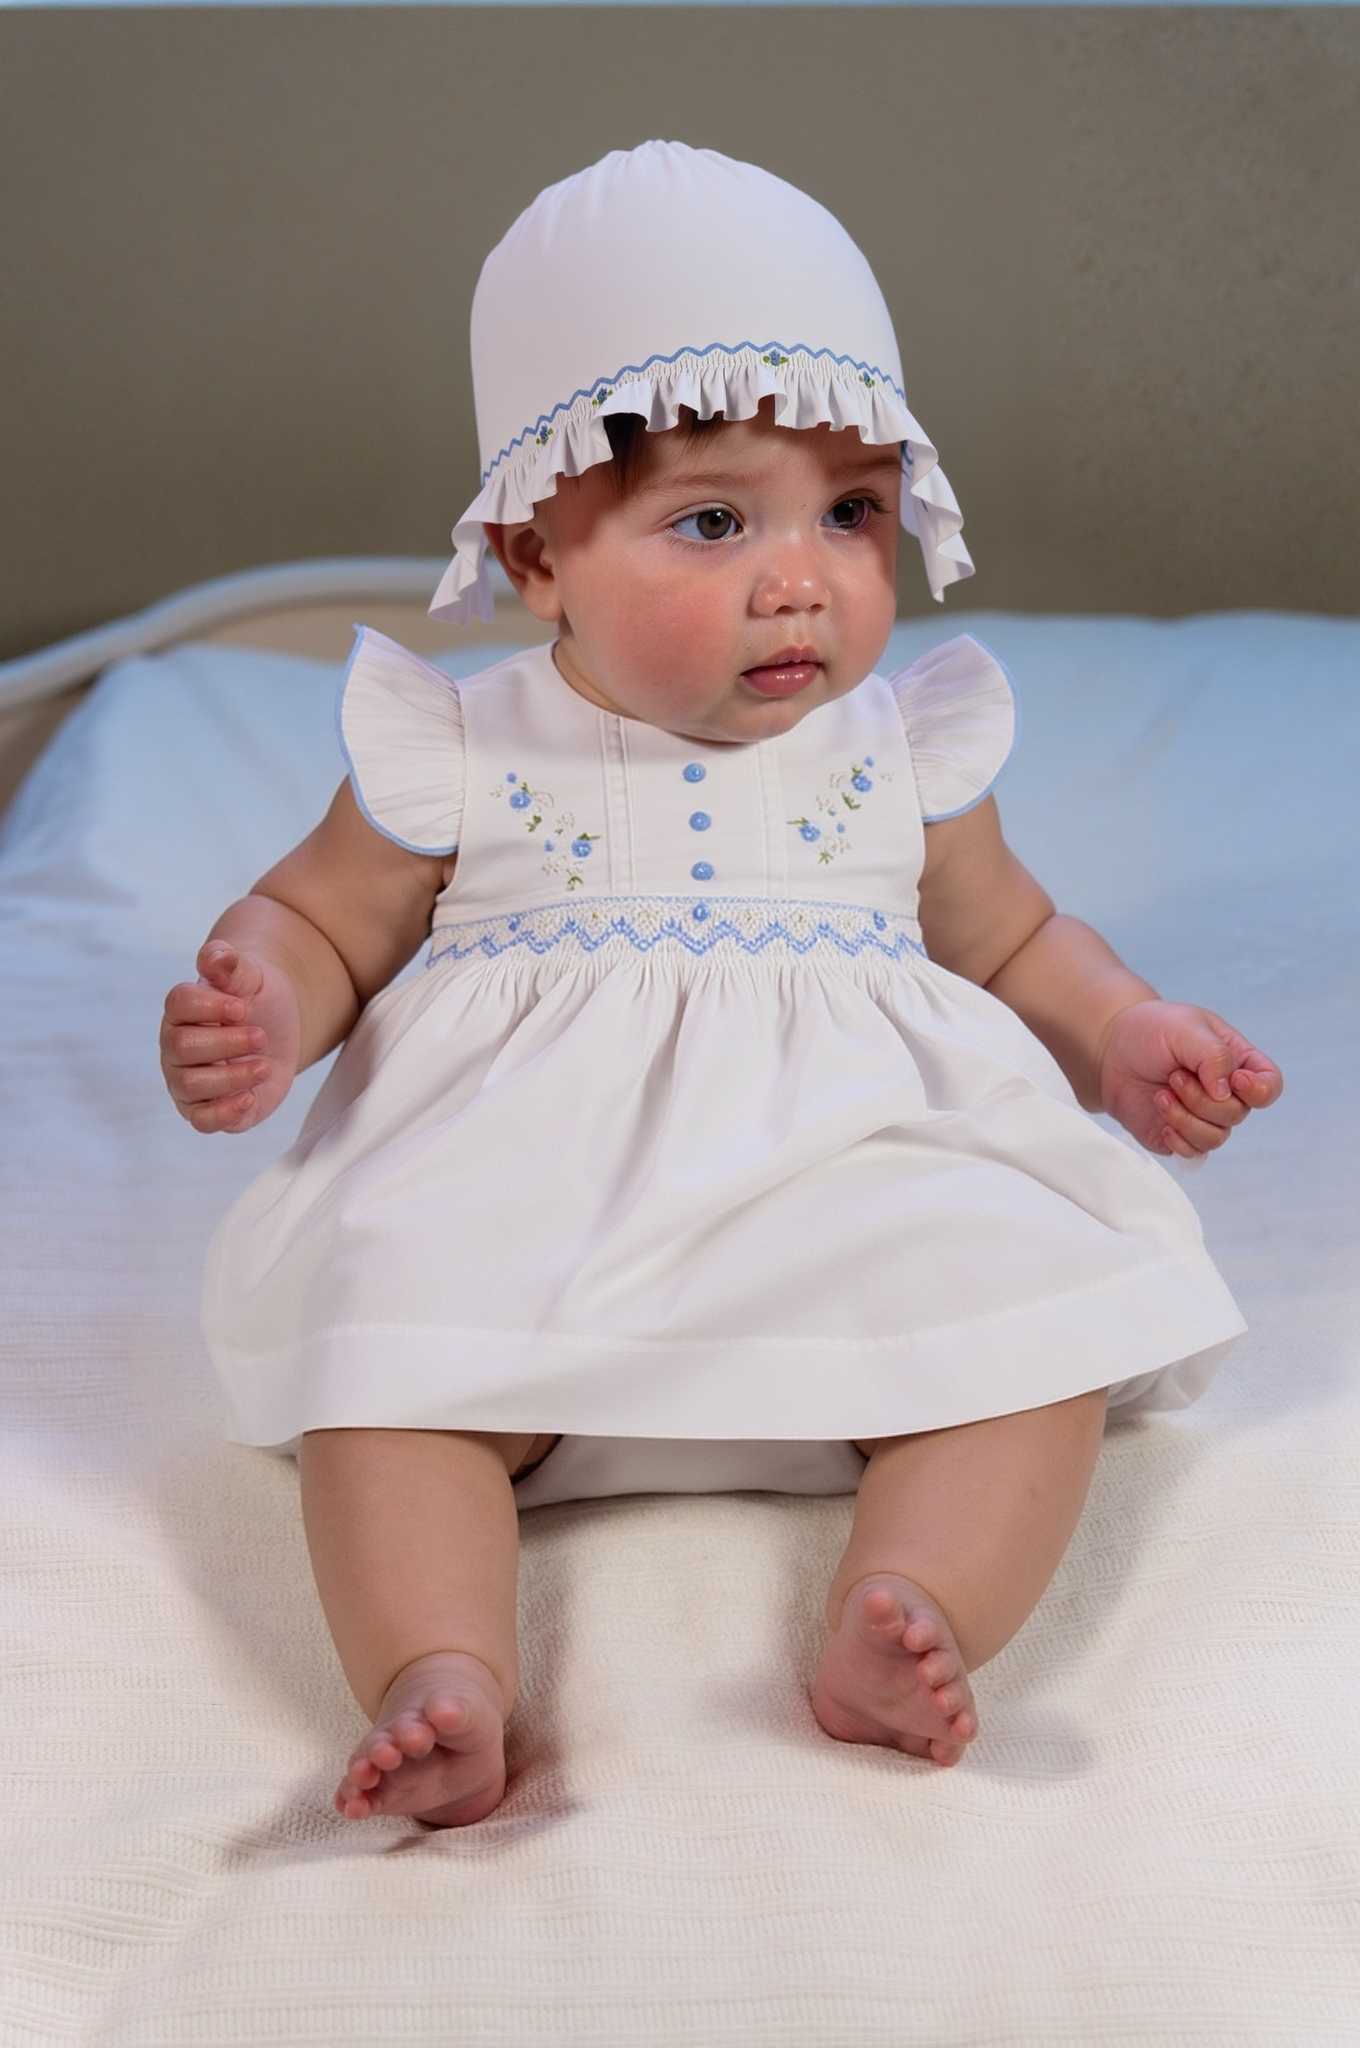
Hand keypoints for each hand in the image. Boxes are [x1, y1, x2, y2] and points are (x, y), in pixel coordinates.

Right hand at [160, 940, 301, 1133]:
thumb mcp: (251, 976)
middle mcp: (175, 1048)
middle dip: (227, 1043)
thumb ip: (231, 964)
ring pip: (191, 1087)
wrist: (275, 1028)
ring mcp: (187, 1080)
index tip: (242, 1007)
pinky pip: (201, 1121)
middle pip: (182, 1049)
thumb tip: (216, 956)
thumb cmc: (256, 998)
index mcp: (181, 1010)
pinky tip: (249, 1098)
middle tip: (261, 1037)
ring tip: (265, 1066)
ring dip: (232, 1078)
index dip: (209, 1006)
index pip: (178, 1004)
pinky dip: (224, 1114)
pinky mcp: (207, 1109)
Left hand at [1098, 1000, 1281, 1157]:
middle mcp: (1226, 1094)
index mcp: (1238, 1063)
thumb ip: (1213, 1055)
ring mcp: (1203, 1118)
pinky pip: (1192, 1152)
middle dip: (1202, 1099)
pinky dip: (1178, 1140)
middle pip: (1237, 1114)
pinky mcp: (1179, 1135)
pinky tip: (1162, 1119)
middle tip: (1174, 1076)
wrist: (1111, 1049)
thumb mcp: (1186, 1028)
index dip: (1259, 1090)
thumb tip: (1225, 1092)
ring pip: (1216, 1137)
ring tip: (1162, 1094)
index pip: (1269, 1086)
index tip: (1235, 1079)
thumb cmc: (1152, 1031)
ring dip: (1186, 1117)